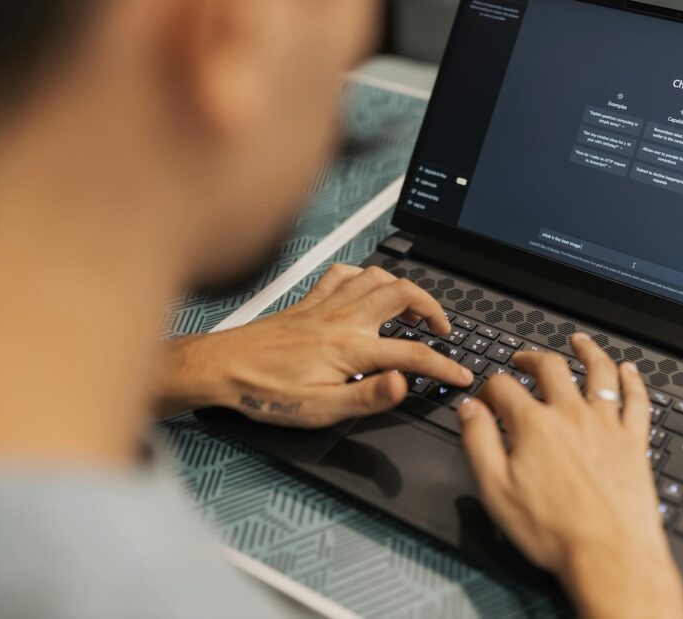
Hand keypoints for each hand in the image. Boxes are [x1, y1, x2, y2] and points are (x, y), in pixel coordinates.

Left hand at [156, 264, 472, 427]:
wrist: (221, 368)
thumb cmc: (265, 392)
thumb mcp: (320, 410)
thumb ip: (367, 396)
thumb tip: (403, 384)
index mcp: (351, 348)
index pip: (413, 354)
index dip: (445, 365)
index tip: (461, 374)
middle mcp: (343, 319)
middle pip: (404, 295)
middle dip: (434, 309)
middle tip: (443, 331)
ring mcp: (326, 305)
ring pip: (378, 277)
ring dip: (404, 288)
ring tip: (414, 310)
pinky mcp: (309, 301)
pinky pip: (344, 274)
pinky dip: (364, 276)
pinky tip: (367, 289)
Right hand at [457, 334, 682, 618]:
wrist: (608, 555)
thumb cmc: (553, 531)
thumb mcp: (496, 489)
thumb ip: (479, 441)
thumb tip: (469, 408)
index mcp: (534, 425)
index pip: (503, 386)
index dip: (489, 386)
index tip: (485, 396)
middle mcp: (571, 415)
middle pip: (550, 367)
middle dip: (531, 357)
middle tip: (523, 359)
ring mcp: (606, 425)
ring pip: (598, 372)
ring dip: (587, 351)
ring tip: (578, 340)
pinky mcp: (634, 441)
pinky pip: (636, 400)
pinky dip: (633, 380)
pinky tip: (629, 370)